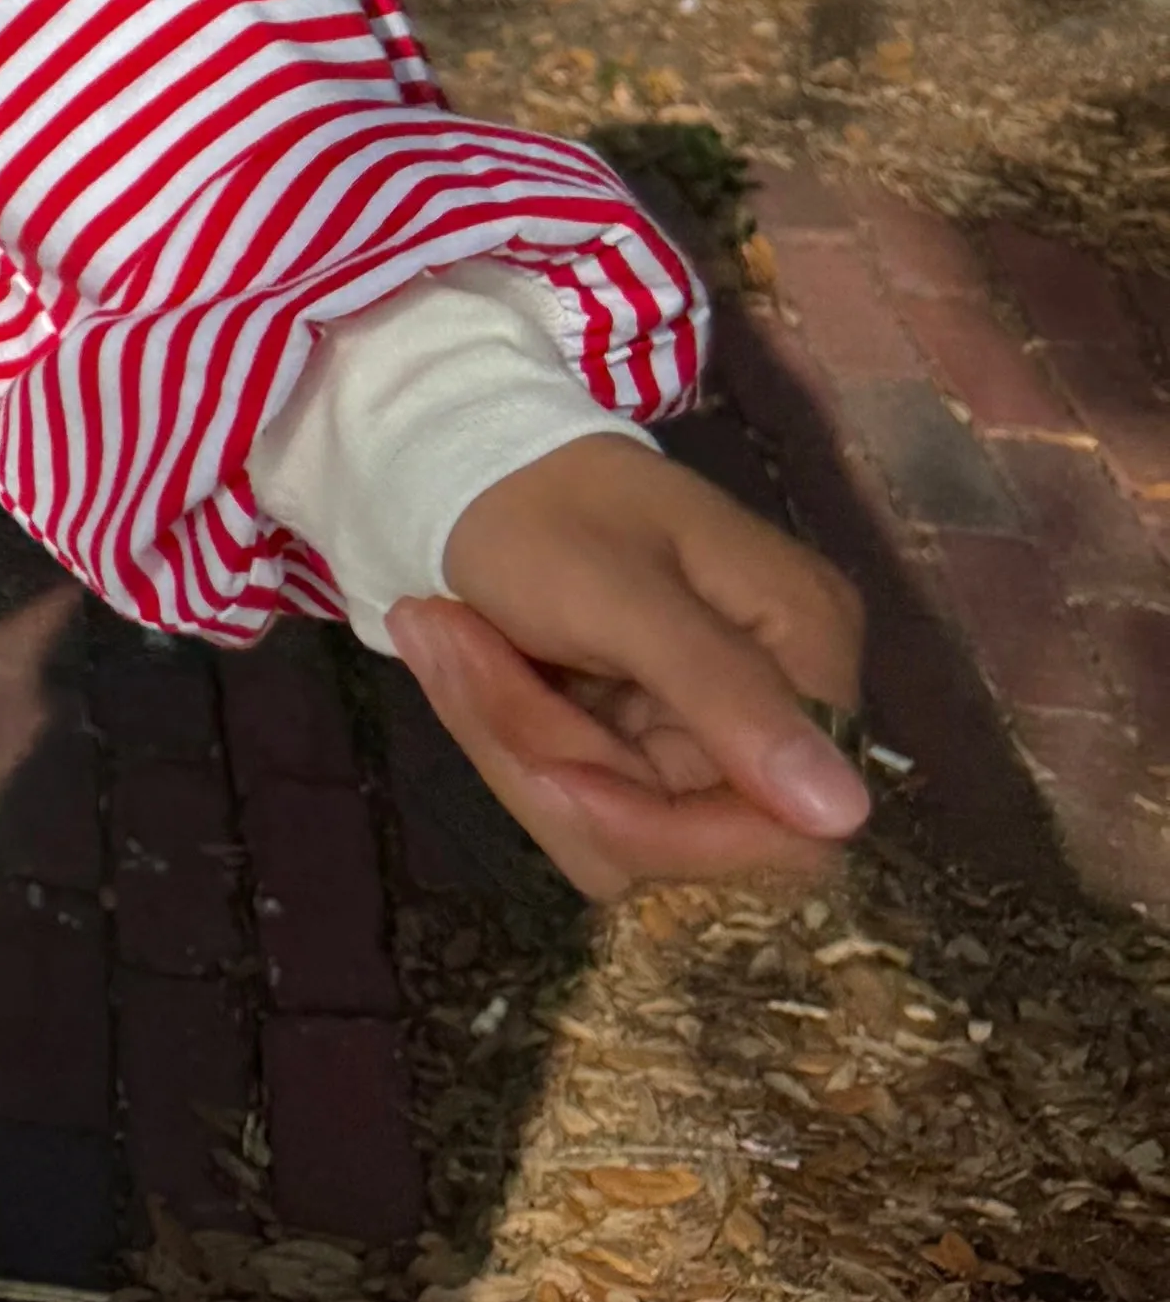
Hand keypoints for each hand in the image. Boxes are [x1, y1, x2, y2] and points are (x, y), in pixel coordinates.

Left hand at [392, 440, 870, 899]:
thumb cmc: (544, 504)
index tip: (557, 779)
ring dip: (526, 752)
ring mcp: (719, 728)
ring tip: (454, 643)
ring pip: (624, 831)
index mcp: (806, 644)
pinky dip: (522, 744)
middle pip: (692, 839)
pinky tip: (468, 660)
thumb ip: (726, 692)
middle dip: (567, 778)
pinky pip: (594, 799)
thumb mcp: (622, 590)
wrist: (466, 461)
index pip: (787, 828)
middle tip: (461, 662)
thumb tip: (846, 812)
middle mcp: (784, 701)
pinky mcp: (658, 742)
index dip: (667, 834)